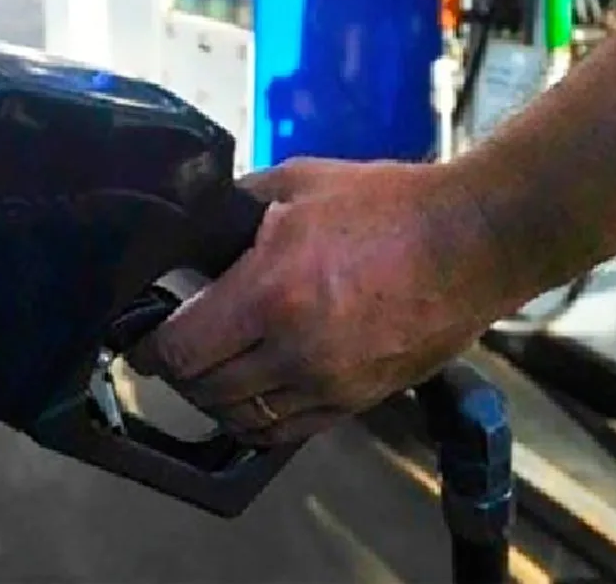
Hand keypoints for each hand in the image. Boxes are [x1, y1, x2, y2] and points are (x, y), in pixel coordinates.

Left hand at [128, 158, 500, 445]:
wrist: (473, 242)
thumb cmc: (389, 207)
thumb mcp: (296, 184)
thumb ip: (233, 210)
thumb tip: (191, 231)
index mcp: (271, 291)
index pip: (181, 349)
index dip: (150, 349)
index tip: (142, 342)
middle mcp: (295, 348)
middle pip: (204, 389)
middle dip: (179, 372)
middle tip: (175, 350)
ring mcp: (329, 382)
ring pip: (241, 418)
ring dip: (214, 400)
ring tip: (211, 372)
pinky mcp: (357, 401)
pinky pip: (286, 431)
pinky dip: (258, 420)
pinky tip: (253, 395)